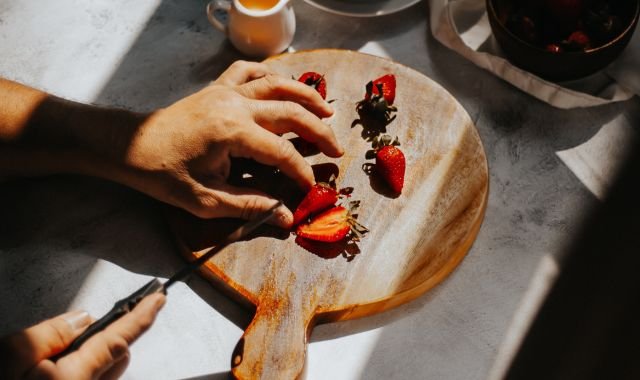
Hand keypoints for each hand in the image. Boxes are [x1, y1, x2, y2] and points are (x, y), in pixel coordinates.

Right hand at [0, 293, 165, 379]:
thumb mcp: (10, 358)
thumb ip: (50, 334)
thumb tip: (80, 319)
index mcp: (76, 379)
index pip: (120, 339)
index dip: (143, 315)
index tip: (159, 298)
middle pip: (116, 358)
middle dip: (109, 339)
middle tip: (81, 333)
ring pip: (103, 375)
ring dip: (92, 360)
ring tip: (51, 363)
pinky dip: (79, 375)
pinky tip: (49, 376)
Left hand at [117, 61, 342, 227]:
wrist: (130, 146)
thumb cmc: (163, 175)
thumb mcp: (206, 200)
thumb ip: (250, 206)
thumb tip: (287, 219)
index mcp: (232, 133)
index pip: (282, 152)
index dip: (302, 171)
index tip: (311, 188)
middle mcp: (234, 105)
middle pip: (290, 111)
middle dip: (318, 131)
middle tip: (336, 149)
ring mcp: (226, 91)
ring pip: (277, 84)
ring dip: (306, 95)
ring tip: (327, 110)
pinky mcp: (217, 87)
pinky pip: (250, 71)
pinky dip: (271, 75)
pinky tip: (282, 85)